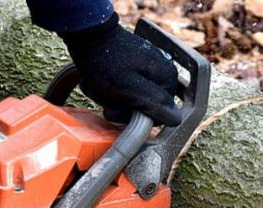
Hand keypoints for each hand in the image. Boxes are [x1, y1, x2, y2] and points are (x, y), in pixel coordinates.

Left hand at [59, 13, 180, 125]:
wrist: (85, 34)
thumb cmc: (105, 62)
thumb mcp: (131, 88)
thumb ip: (155, 104)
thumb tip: (177, 119)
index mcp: (166, 78)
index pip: (159, 115)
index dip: (136, 117)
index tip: (116, 109)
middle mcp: (161, 73)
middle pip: (143, 108)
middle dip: (118, 106)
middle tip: (102, 95)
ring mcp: (146, 70)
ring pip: (129, 101)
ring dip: (108, 98)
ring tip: (96, 85)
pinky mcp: (132, 68)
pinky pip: (121, 89)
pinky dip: (106, 89)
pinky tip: (96, 81)